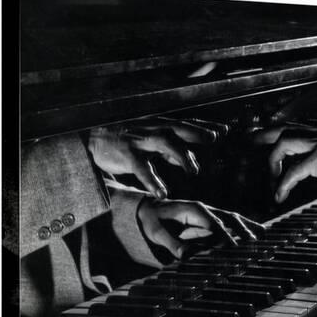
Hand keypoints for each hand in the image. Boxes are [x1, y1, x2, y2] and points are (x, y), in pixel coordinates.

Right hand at [88, 118, 224, 198]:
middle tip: (214, 138)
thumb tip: (188, 159)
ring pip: (164, 142)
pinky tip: (163, 192)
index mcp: (158, 126)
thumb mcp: (149, 143)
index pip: (185, 124)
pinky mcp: (126, 154)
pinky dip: (153, 180)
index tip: (224, 130)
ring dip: (181, 155)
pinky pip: (142, 167)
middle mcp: (151, 129)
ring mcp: (139, 140)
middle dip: (197, 132)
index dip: (204, 126)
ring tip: (194, 171)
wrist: (92, 139)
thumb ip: (169, 150)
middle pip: (178, 128)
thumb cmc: (125, 141)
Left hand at [138, 198, 264, 259]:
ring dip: (248, 228)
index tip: (233, 248)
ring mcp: (210, 213)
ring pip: (234, 219)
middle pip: (228, 219)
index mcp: (193, 209)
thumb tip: (185, 255)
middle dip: (241, 231)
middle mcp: (205, 209)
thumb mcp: (157, 232)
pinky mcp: (212, 219)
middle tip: (253, 244)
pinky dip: (246, 226)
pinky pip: (232, 222)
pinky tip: (260, 232)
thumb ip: (171, 243)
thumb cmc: (153, 220)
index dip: (223, 236)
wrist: (150, 208)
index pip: (212, 224)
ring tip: (263, 237)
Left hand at [252, 118, 316, 202]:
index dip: (278, 131)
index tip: (269, 137)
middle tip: (250, 146)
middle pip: (279, 128)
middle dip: (262, 137)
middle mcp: (314, 130)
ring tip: (272, 180)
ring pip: (281, 146)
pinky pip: (292, 173)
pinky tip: (279, 196)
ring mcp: (314, 143)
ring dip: (273, 163)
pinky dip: (283, 185)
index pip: (292, 124)